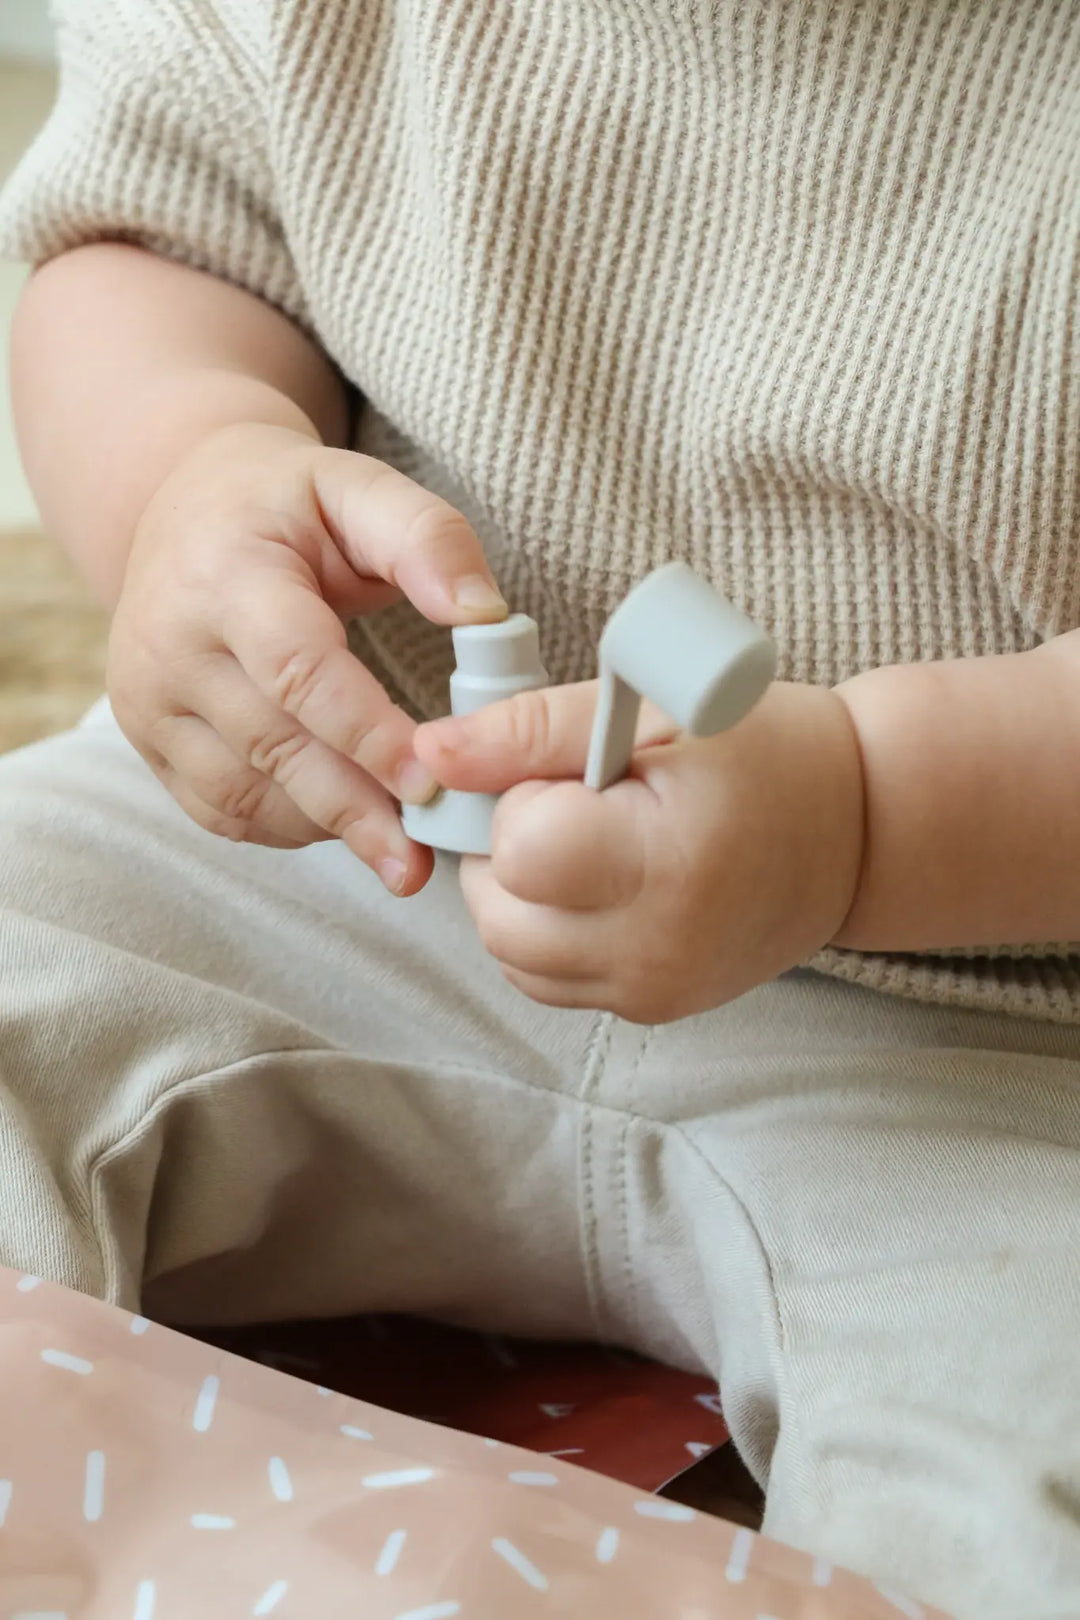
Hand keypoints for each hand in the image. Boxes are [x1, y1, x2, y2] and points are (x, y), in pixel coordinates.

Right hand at [108, 422, 506, 893]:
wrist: (183, 509)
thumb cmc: (288, 505)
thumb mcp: (358, 487)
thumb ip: (428, 539)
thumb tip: (487, 615)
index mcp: (225, 575)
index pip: (298, 672)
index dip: (367, 735)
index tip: (432, 784)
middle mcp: (169, 643)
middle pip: (271, 747)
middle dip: (355, 808)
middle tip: (422, 857)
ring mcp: (147, 701)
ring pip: (242, 793)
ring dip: (327, 828)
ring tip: (398, 851)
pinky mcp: (147, 741)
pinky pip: (220, 810)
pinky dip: (287, 828)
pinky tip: (343, 826)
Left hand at [414, 681, 865, 1020]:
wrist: (859, 832)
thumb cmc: (765, 750)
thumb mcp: (655, 708)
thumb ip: (531, 729)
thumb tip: (431, 755)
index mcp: (666, 860)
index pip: (518, 847)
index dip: (524, 798)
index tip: (576, 773)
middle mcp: (657, 946)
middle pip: (497, 912)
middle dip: (508, 849)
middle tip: (575, 803)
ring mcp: (654, 989)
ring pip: (510, 953)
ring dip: (520, 894)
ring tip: (588, 841)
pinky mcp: (653, 1009)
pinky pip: (548, 979)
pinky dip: (548, 931)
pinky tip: (601, 883)